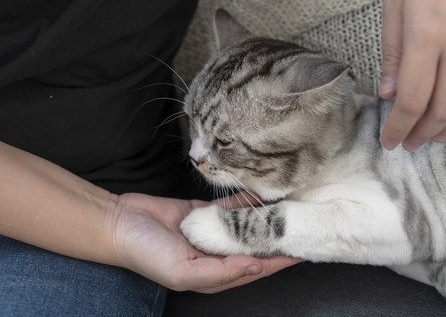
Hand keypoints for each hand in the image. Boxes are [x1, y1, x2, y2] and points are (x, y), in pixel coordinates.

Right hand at [108, 193, 299, 292]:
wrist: (118, 223)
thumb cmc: (145, 253)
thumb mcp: (183, 272)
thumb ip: (220, 273)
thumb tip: (254, 266)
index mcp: (213, 275)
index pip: (255, 269)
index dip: (280, 261)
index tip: (303, 250)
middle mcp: (215, 255)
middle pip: (255, 247)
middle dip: (278, 239)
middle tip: (302, 225)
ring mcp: (210, 233)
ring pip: (245, 226)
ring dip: (265, 219)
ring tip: (288, 208)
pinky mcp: (203, 212)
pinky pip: (230, 208)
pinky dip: (245, 202)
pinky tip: (263, 195)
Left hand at [380, 0, 445, 150]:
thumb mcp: (395, 6)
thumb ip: (394, 54)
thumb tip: (390, 94)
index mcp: (426, 37)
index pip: (412, 100)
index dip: (399, 128)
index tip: (390, 142)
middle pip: (443, 107)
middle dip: (424, 133)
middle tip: (412, 144)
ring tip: (438, 136)